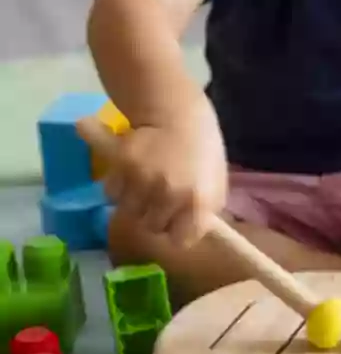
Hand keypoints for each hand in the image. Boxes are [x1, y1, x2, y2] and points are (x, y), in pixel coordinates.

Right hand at [95, 96, 227, 247]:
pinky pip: (111, 191)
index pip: (181, 240)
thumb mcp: (216, 185)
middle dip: (153, 217)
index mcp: (199, 202)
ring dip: (133, 203)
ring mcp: (144, 179)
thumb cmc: (203, 153)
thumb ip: (204, 214)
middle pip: (150, 227)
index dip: (177, 233)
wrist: (179, 114)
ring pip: (126, 211)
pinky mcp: (121, 163)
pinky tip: (130, 174)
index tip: (177, 224)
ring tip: (146, 185)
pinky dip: (118, 187)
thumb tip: (186, 238)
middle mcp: (170, 194)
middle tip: (159, 200)